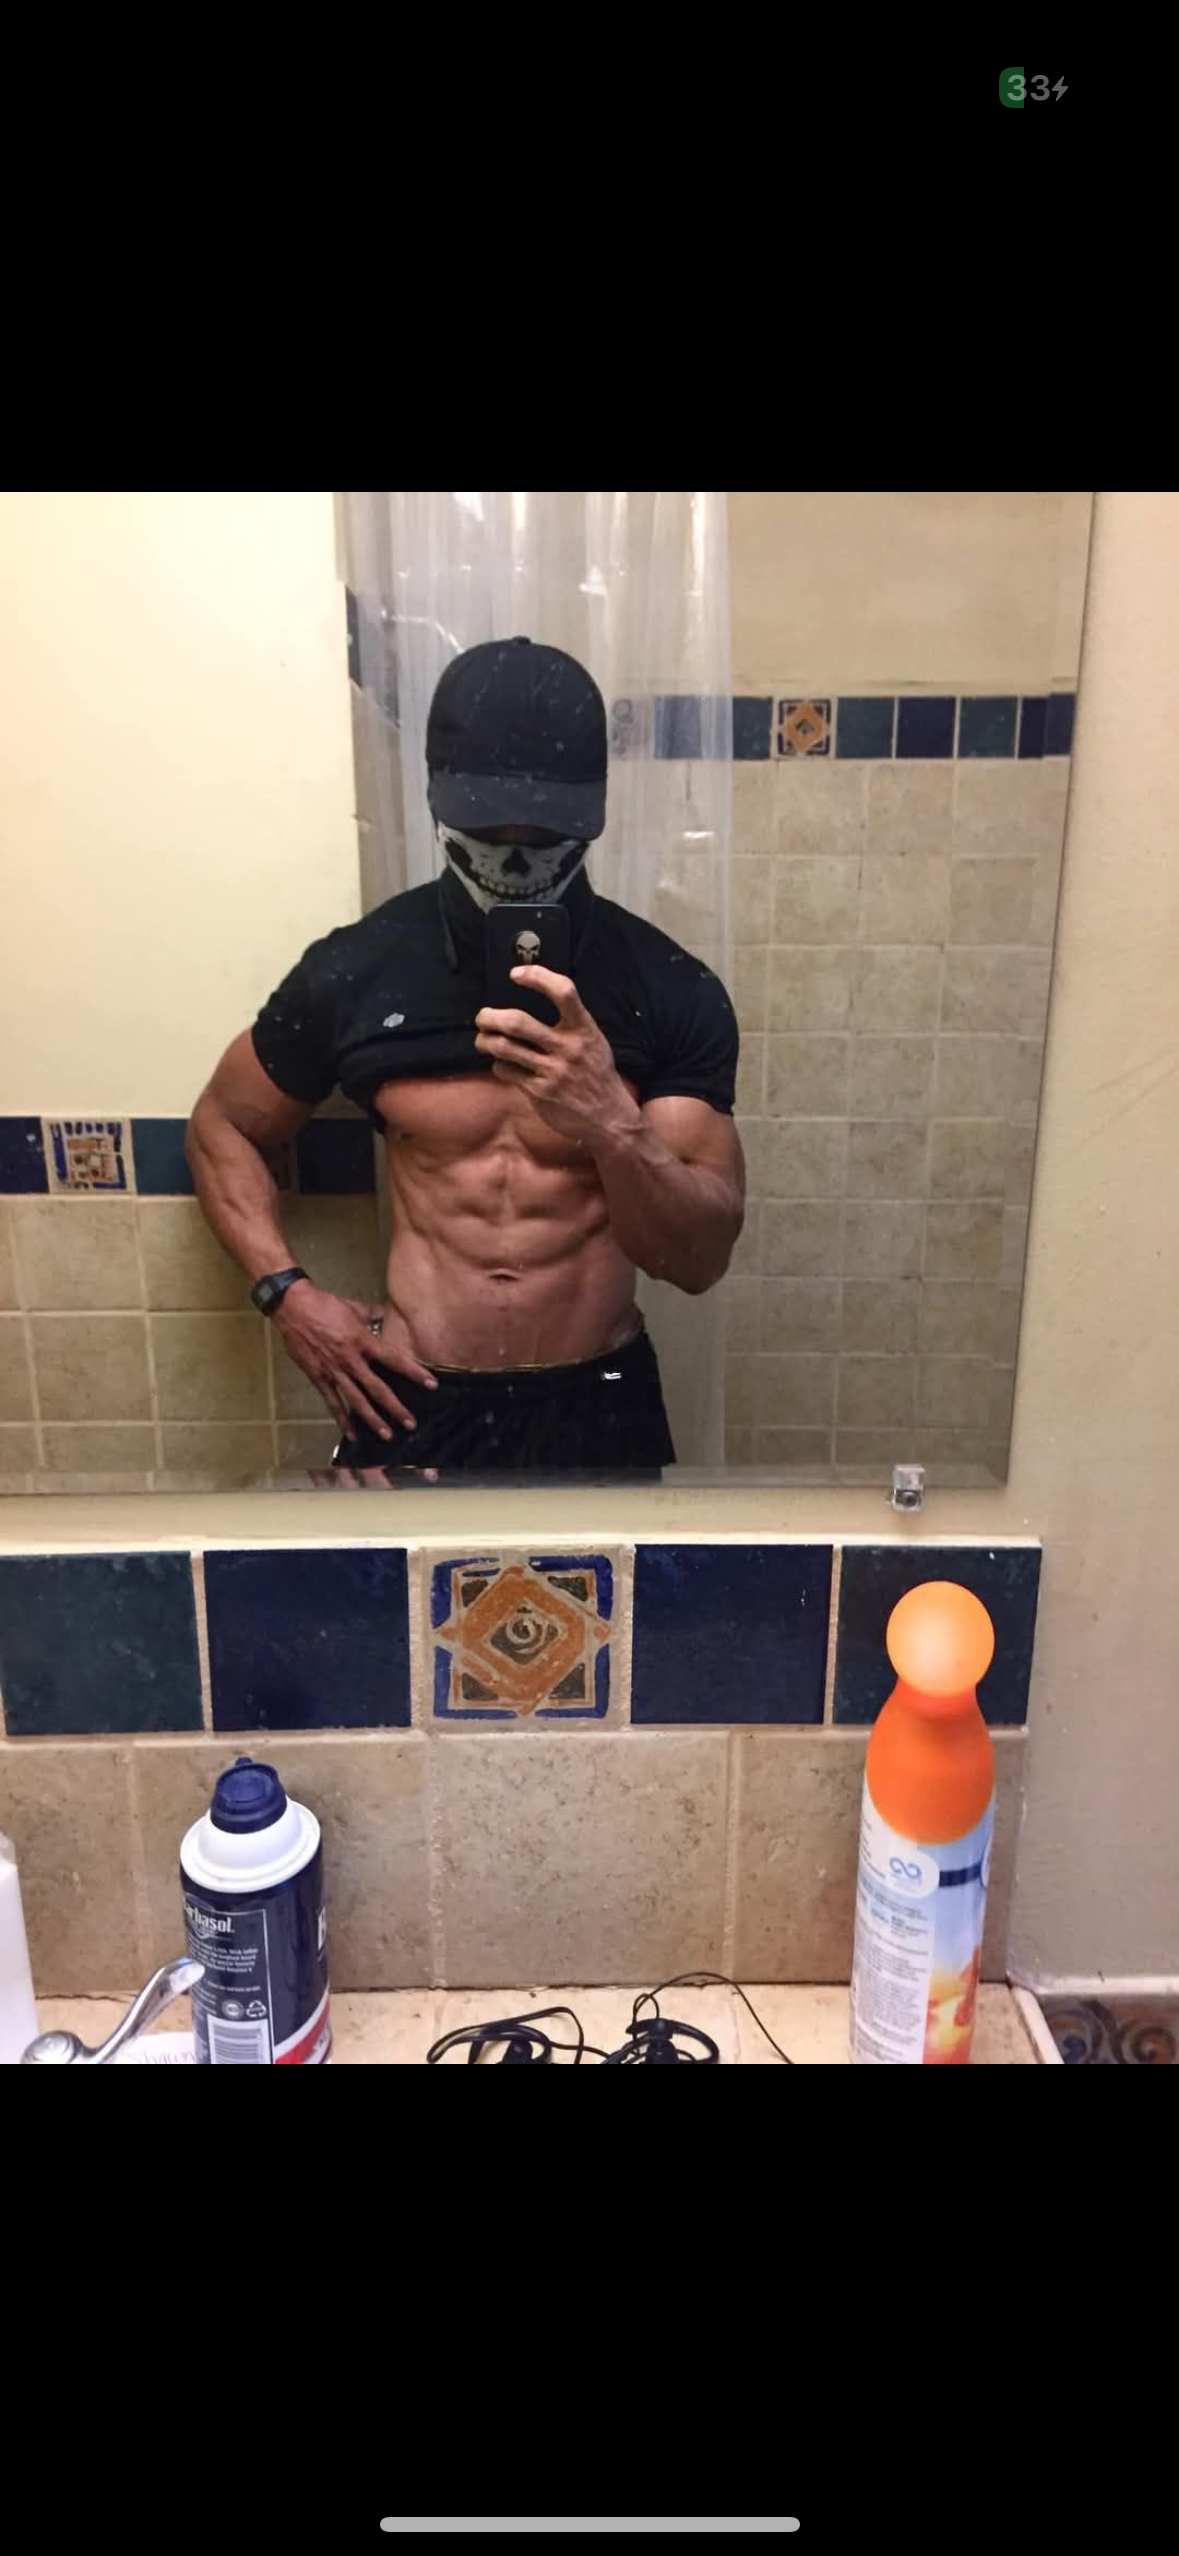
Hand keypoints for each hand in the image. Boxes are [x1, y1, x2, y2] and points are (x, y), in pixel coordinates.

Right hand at [272, 1282, 436, 1438]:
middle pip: (378, 1388)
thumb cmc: (325, 1304)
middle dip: (395, 1407)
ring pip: (357, 1400)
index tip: (431, 1385)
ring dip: (373, 1419)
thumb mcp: (354, 1308)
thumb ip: (373, 1315)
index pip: (395, 1360)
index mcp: (363, 1341)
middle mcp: (351, 1360)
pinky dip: (341, 1419)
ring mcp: (334, 1371)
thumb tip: (387, 1314)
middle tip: (410, 1423)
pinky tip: (351, 1434)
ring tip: (387, 1435)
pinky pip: (332, 1402)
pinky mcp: (319, 1377)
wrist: (293, 1307)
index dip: (414, 1373)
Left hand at [475, 967, 640, 1146]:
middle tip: (482, 1017)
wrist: (608, 1117)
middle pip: (518, 1022)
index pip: (563, 991)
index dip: (537, 976)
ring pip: (505, 1047)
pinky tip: (503, 1065)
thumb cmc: (596, 1074)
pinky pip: (507, 1071)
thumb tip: (539, 996)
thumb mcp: (593, 1041)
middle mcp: (568, 1047)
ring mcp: (553, 1071)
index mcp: (584, 1028)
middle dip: (490, 1017)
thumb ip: (571, 1021)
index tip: (516, 974)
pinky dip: (499, 1065)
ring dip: (485, 1041)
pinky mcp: (540, 1092)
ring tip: (482, 1040)